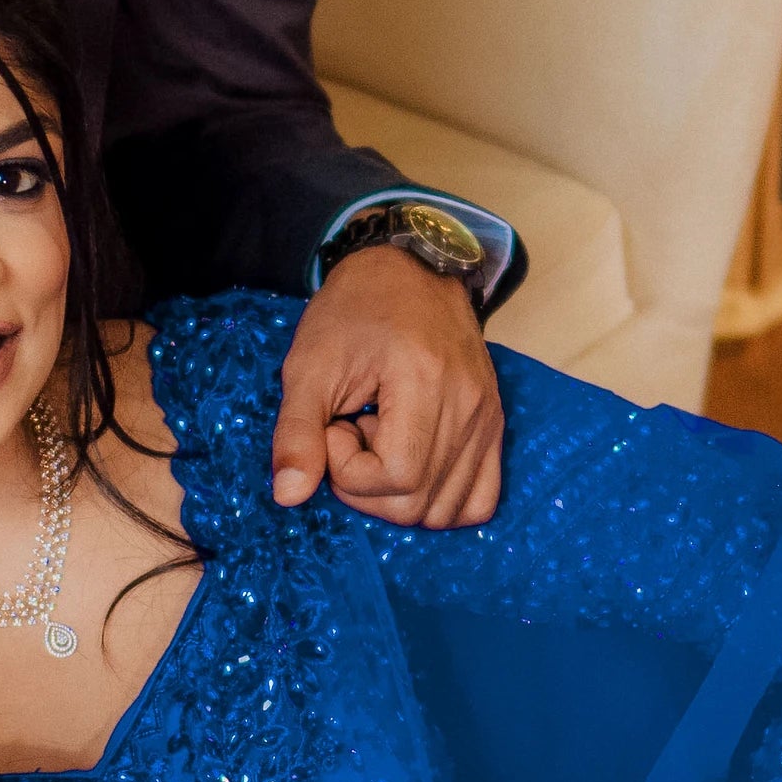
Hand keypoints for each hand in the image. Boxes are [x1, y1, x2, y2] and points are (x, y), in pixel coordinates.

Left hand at [271, 252, 503, 528]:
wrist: (410, 270)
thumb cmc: (354, 310)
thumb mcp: (310, 366)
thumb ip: (297, 432)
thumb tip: (289, 496)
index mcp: (426, 383)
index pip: (396, 477)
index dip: (349, 470)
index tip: (335, 427)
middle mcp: (470, 407)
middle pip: (417, 503)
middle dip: (367, 485)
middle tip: (353, 433)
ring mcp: (487, 420)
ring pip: (446, 511)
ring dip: (399, 494)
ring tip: (382, 442)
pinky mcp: (493, 427)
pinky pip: (480, 500)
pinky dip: (441, 503)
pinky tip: (412, 467)